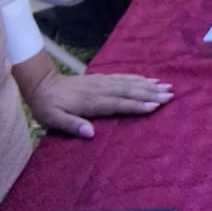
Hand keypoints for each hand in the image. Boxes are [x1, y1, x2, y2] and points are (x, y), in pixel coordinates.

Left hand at [23, 68, 172, 137]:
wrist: (42, 84)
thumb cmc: (47, 106)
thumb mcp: (53, 120)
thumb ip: (72, 125)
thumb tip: (91, 133)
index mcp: (92, 102)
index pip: (119, 103)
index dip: (137, 105)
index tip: (155, 106)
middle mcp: (101, 89)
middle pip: (130, 91)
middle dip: (150, 93)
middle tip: (170, 95)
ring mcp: (102, 82)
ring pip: (129, 82)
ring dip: (148, 84)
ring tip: (165, 85)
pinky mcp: (101, 78)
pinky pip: (122, 77)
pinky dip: (137, 77)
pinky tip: (146, 78)